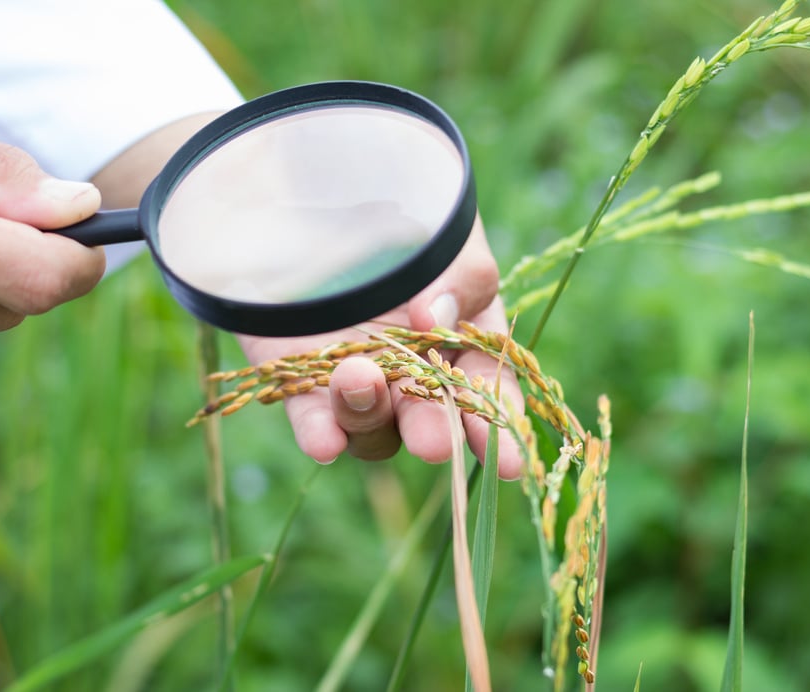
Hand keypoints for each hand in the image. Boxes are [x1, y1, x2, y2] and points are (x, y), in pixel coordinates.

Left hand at [237, 217, 524, 479]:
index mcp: (463, 338)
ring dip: (368, 413)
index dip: (497, 427)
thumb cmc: (402, 204)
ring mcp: (359, 377)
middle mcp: (413, 369)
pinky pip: (312, 417)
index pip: (487, 391)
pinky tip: (323, 442)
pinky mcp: (301, 376)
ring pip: (371, 426)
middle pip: (428, 419)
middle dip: (432, 431)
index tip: (508, 463)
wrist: (314, 178)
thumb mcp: (448, 233)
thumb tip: (435, 321)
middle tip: (432, 440)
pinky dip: (319, 432)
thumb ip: (458, 278)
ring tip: (358, 376)